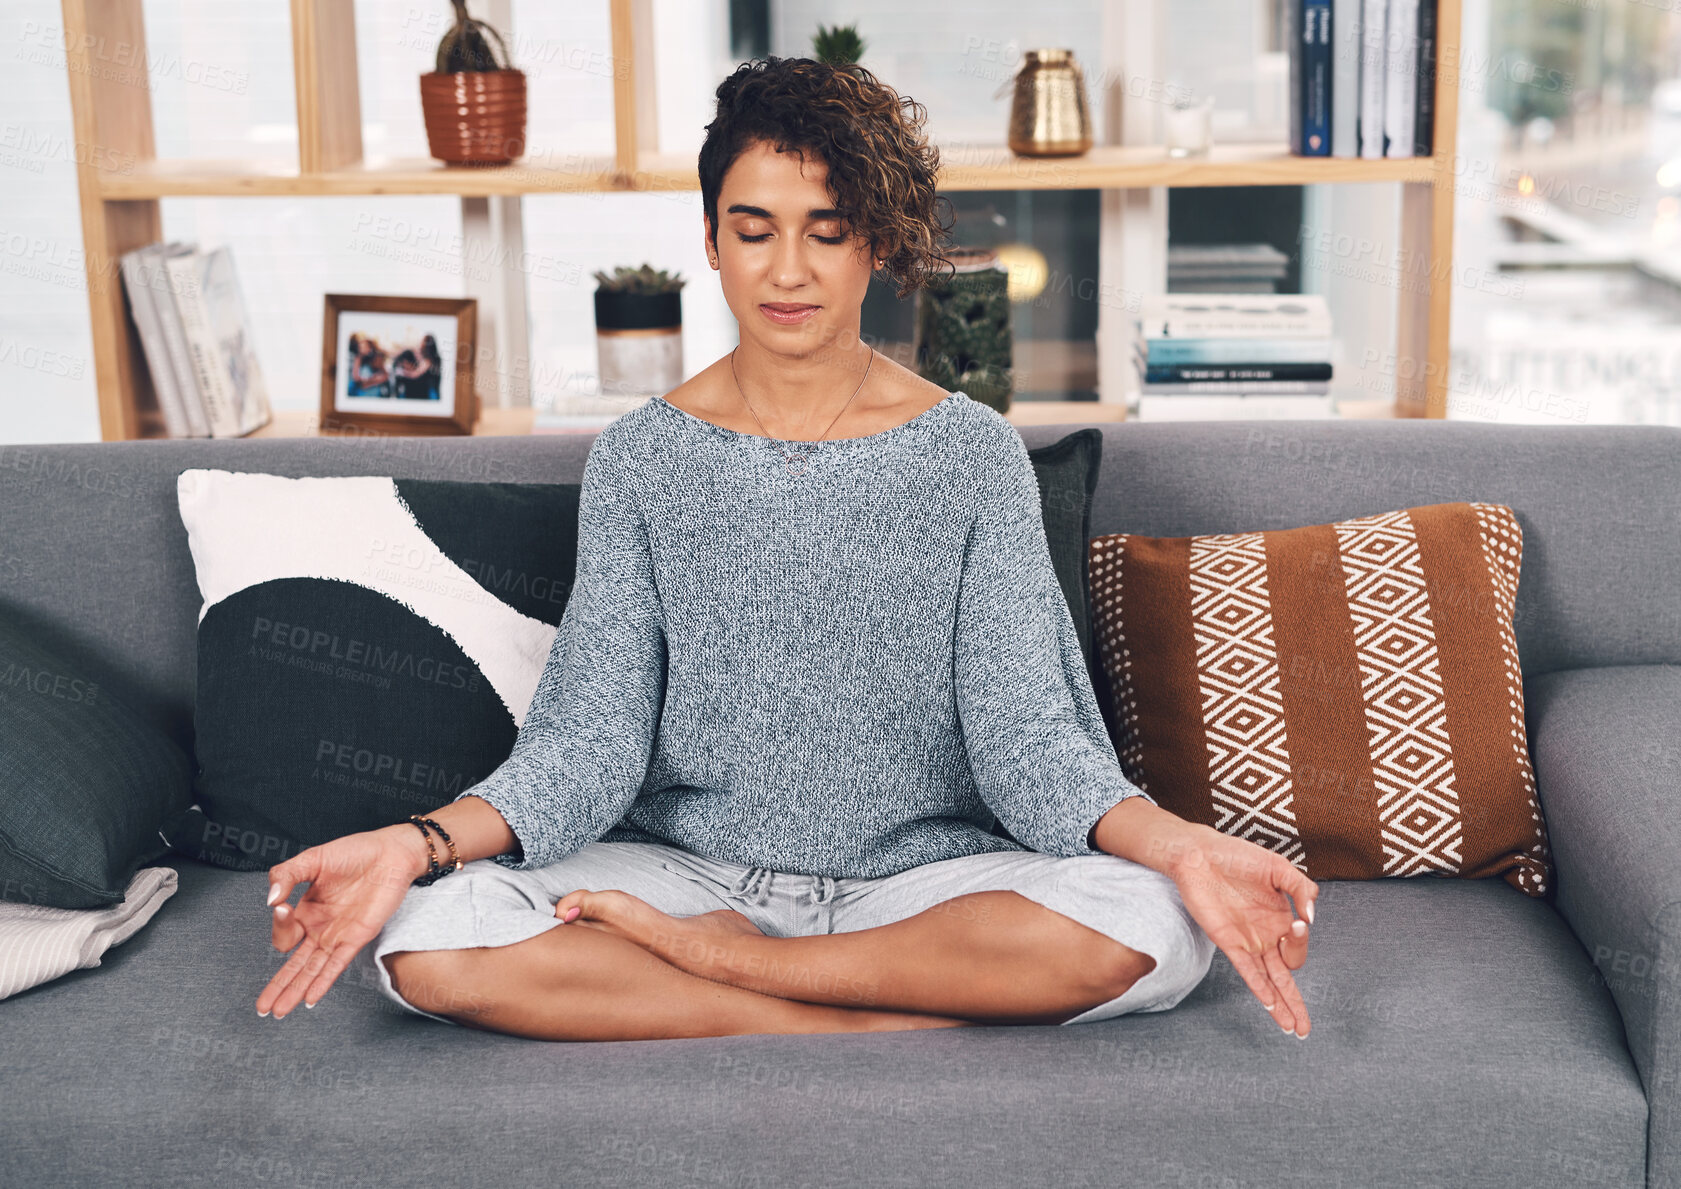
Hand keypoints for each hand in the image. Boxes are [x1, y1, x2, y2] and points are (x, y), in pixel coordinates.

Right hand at [255, 825, 431, 1019]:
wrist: (392, 853)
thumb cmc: (356, 852)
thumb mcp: (313, 858)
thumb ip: (286, 874)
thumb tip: (270, 899)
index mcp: (306, 910)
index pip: (283, 931)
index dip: (278, 924)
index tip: (281, 905)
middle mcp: (320, 927)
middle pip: (294, 963)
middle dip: (277, 985)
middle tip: (260, 1007)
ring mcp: (338, 935)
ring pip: (311, 970)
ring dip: (294, 991)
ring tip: (277, 1012)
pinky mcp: (357, 938)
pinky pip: (336, 965)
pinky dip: (323, 982)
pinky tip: (309, 999)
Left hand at [1161, 824, 1319, 1036]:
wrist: (1198, 854)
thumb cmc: (1236, 856)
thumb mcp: (1277, 867)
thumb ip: (1301, 888)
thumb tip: (1311, 917)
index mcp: (1280, 918)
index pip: (1299, 945)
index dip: (1302, 939)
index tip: (1299, 921)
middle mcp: (1265, 934)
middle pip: (1287, 973)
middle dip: (1298, 997)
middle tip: (1304, 1004)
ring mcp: (1247, 941)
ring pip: (1271, 982)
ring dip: (1284, 1006)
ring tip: (1297, 1030)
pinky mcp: (1228, 942)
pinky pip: (1248, 972)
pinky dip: (1260, 989)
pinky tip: (1271, 1006)